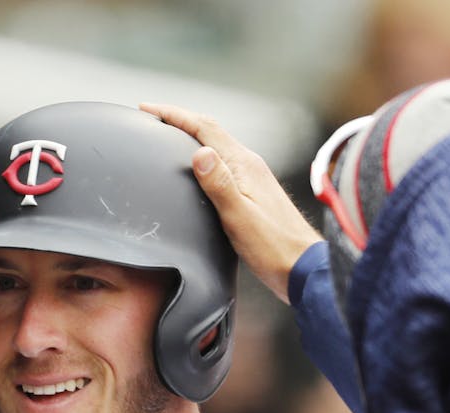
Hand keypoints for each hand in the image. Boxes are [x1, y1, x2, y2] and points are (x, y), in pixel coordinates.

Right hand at [142, 102, 320, 303]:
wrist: (302, 266)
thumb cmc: (273, 247)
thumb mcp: (240, 217)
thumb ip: (220, 184)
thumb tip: (200, 153)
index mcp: (244, 165)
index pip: (205, 129)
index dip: (174, 115)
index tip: (147, 109)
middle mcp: (249, 165)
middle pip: (210, 132)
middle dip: (179, 121)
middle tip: (151, 117)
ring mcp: (252, 178)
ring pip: (216, 148)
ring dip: (190, 137)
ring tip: (167, 136)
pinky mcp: (252, 193)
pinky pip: (222, 165)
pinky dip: (202, 159)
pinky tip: (195, 169)